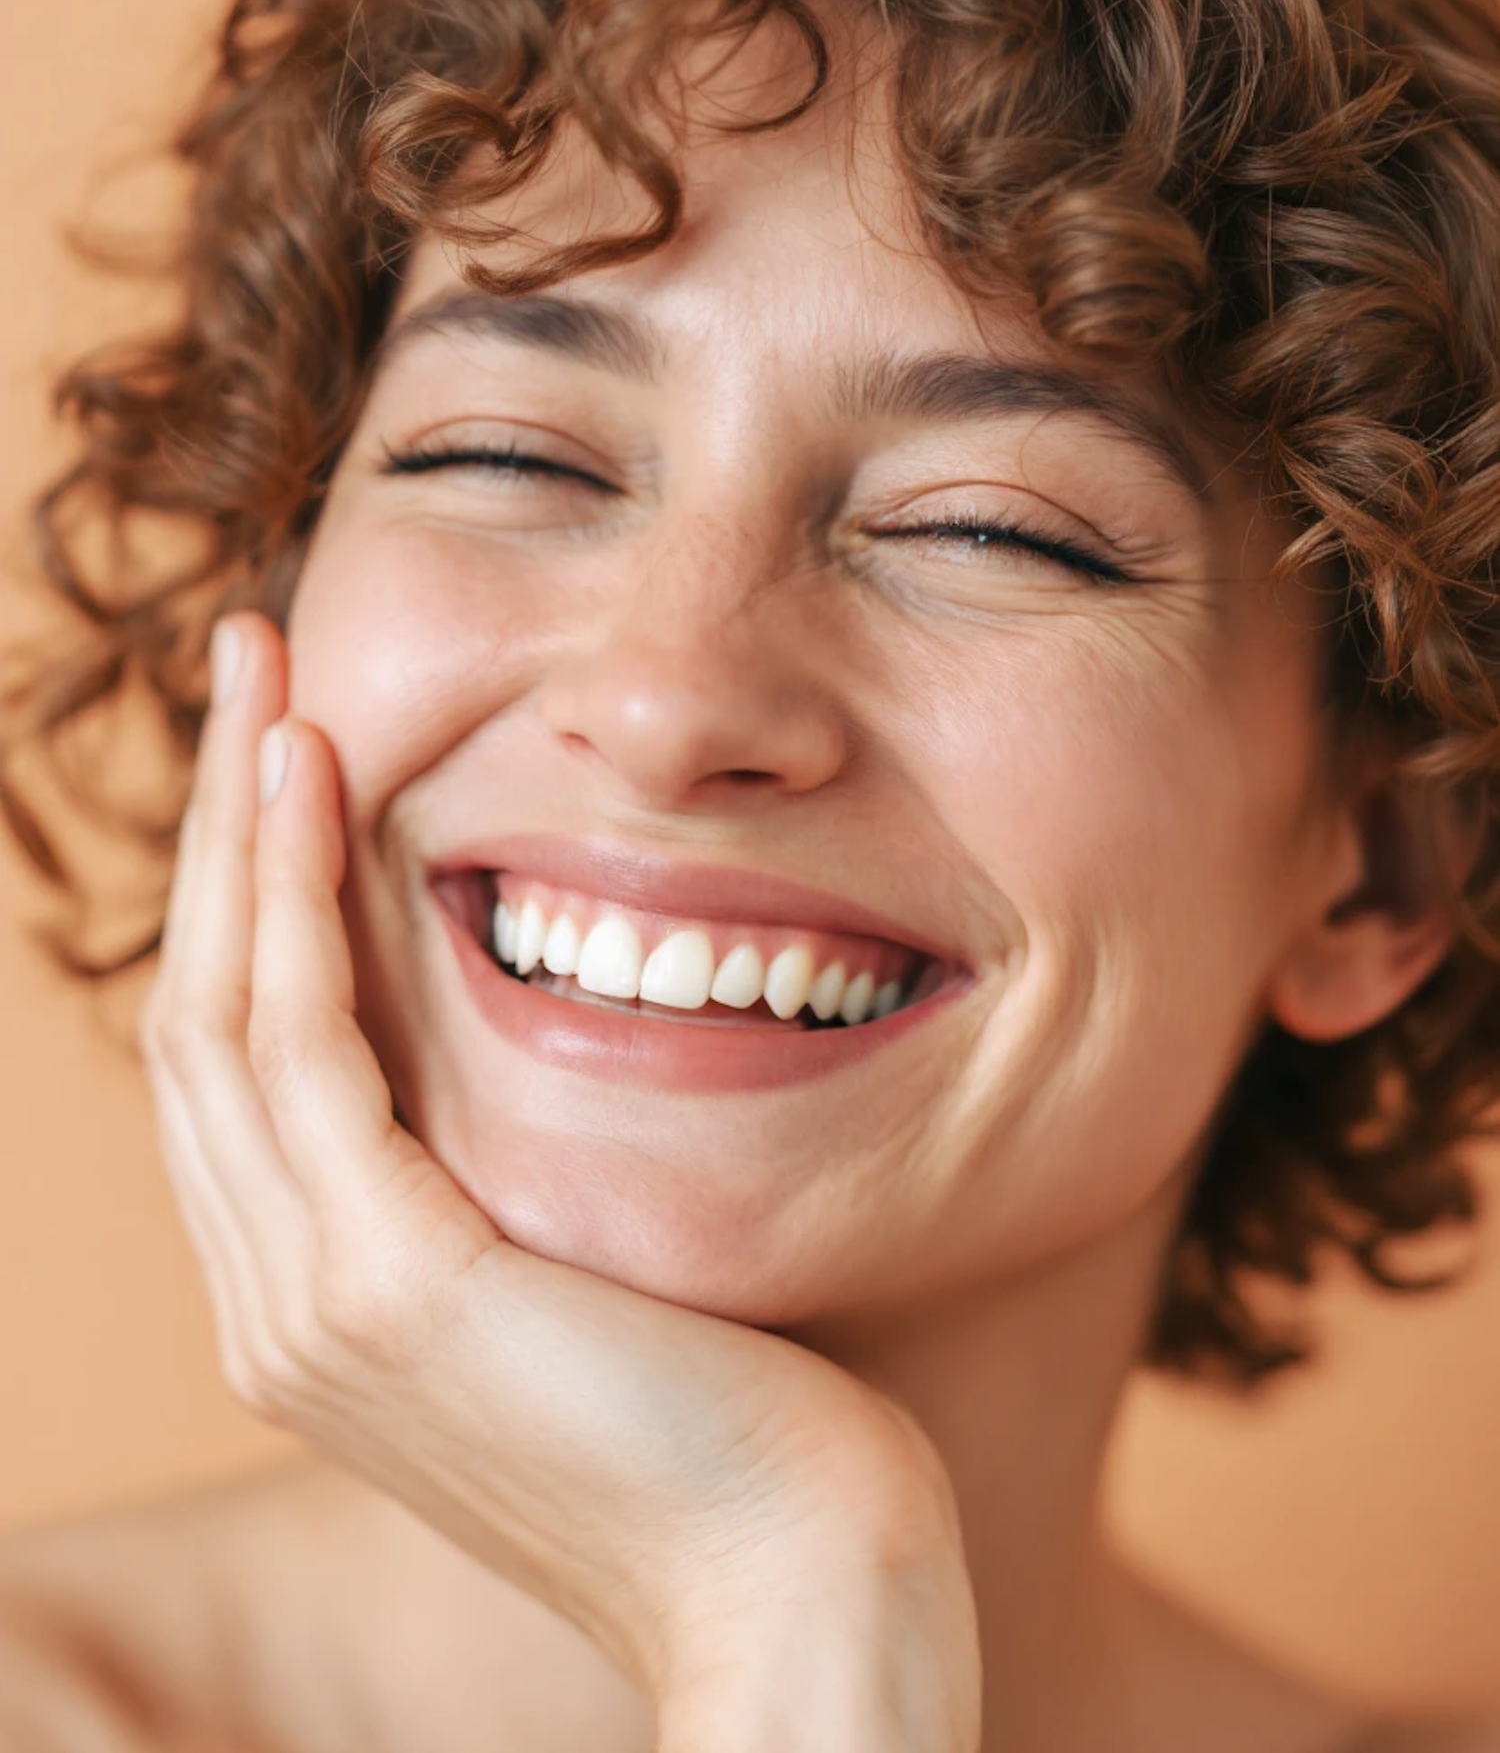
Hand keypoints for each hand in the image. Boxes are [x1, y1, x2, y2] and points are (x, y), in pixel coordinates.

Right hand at [142, 611, 981, 1751]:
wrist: (797, 1586)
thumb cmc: (742, 1420)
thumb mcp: (588, 1266)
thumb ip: (511, 1175)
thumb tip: (537, 1027)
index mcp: (323, 1302)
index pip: (251, 1058)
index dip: (248, 891)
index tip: (287, 745)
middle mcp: (278, 1306)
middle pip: (205, 1016)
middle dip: (216, 829)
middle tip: (249, 663)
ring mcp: (309, 1307)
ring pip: (225, 1009)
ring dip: (234, 827)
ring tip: (264, 674)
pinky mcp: (378, 1286)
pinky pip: (300, 1043)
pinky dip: (288, 897)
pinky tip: (310, 774)